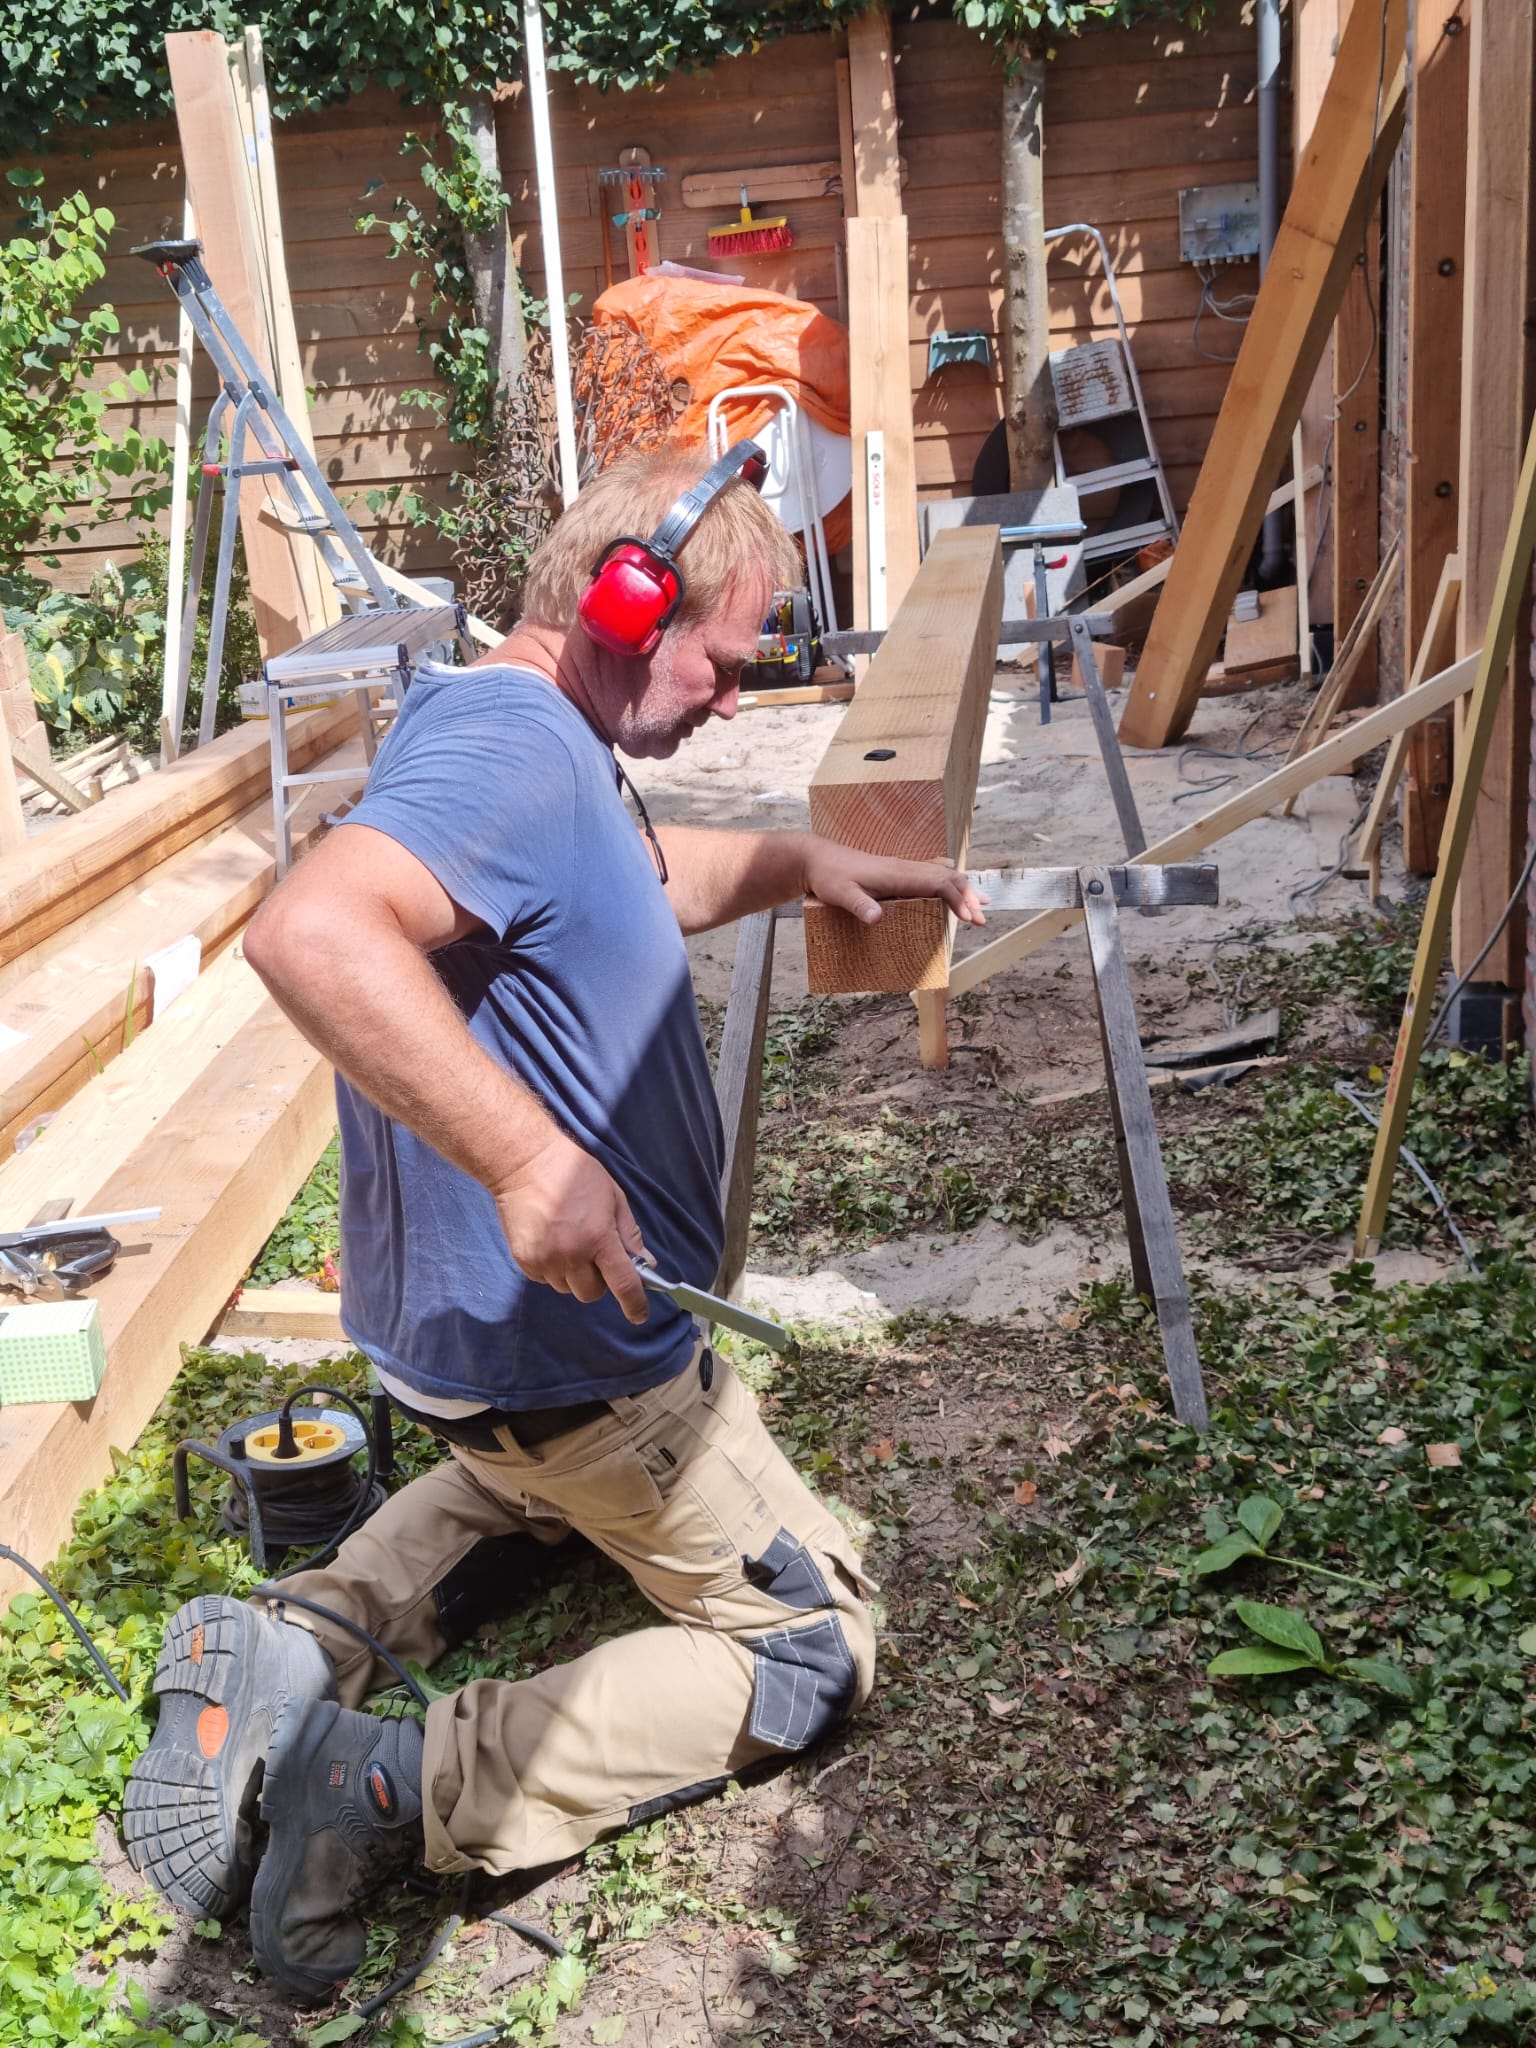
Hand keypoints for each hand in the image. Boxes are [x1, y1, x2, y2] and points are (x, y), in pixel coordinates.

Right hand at [491, 1131, 650, 1322]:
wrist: (525, 1163)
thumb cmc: (574, 1173)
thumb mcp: (613, 1196)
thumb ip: (629, 1233)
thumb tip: (645, 1264)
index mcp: (599, 1237)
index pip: (623, 1283)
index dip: (634, 1304)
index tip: (639, 1315)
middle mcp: (571, 1254)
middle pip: (592, 1293)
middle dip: (599, 1281)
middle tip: (596, 1255)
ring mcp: (545, 1259)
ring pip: (567, 1288)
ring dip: (574, 1275)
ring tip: (569, 1243)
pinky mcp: (524, 1260)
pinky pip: (545, 1280)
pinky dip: (552, 1269)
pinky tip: (551, 1242)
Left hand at [802, 837, 986, 928]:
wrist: (815, 858)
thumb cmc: (828, 876)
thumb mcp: (839, 894)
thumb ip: (858, 906)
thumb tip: (877, 919)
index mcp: (897, 873)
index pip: (938, 882)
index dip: (957, 899)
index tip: (969, 917)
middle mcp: (904, 868)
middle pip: (947, 877)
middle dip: (968, 897)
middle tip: (982, 919)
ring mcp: (901, 869)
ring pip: (942, 875)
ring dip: (962, 889)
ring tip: (980, 905)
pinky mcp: (896, 872)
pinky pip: (931, 875)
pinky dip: (948, 884)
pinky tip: (954, 890)